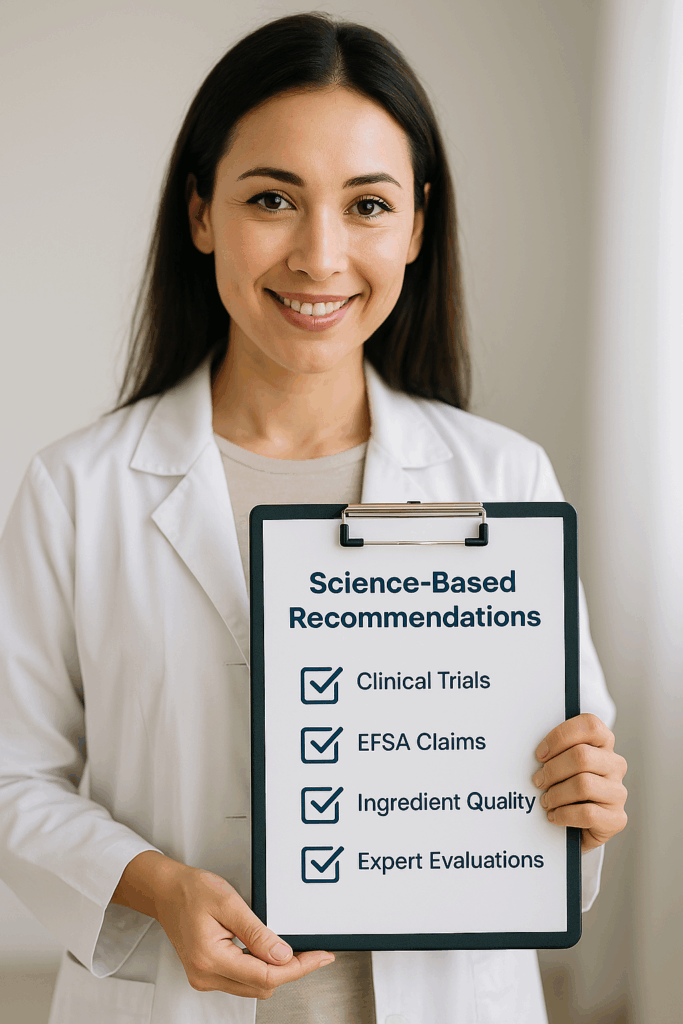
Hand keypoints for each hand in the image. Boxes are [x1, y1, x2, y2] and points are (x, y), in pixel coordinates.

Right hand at [112, 852, 333, 997]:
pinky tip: (269, 952)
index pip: (265, 976)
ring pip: (253, 987)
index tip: (319, 957)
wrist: (166, 891)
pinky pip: (242, 980)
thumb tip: (283, 955)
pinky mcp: (208, 974)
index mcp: (210, 958)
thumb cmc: (191, 891)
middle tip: (312, 950)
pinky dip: (260, 968)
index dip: (298, 968)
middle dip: (290, 970)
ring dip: (276, 971)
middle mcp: (206, 975)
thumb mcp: (229, 903)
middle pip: (262, 987)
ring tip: (295, 950)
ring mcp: (205, 977)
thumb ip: (257, 932)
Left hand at [532, 713, 627, 851]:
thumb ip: (556, 752)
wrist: (578, 825)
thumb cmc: (566, 787)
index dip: (561, 736)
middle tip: (538, 780)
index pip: (590, 725)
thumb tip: (535, 753)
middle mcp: (615, 765)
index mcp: (603, 744)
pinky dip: (564, 814)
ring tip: (546, 800)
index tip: (540, 753)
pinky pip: (588, 813)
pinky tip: (555, 815)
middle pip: (582, 756)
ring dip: (556, 794)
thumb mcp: (562, 764)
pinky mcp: (616, 818)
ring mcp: (618, 792)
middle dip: (552, 769)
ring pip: (584, 785)